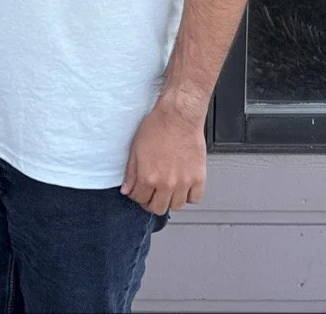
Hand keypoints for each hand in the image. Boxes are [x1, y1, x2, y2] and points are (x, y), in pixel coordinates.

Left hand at [121, 94, 206, 215]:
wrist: (178, 116)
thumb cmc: (157, 127)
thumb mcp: (135, 149)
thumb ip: (130, 173)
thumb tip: (127, 189)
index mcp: (148, 176)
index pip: (139, 199)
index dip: (136, 196)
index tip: (138, 191)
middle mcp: (166, 183)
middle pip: (157, 208)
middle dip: (150, 202)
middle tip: (151, 194)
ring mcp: (184, 182)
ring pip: (176, 206)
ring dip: (169, 200)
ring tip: (166, 189)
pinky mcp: (198, 178)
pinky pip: (195, 198)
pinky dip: (189, 196)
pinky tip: (183, 187)